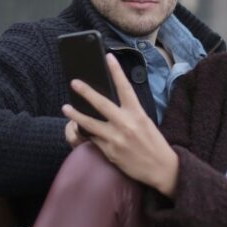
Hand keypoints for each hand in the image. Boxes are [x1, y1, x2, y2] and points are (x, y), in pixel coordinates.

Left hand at [62, 54, 178, 196]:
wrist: (161, 169)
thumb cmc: (154, 144)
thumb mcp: (145, 123)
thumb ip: (130, 113)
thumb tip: (112, 105)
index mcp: (137, 114)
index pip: (125, 88)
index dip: (116, 71)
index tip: (109, 58)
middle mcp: (125, 124)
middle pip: (101, 104)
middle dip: (86, 92)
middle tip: (74, 82)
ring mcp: (116, 139)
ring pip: (90, 124)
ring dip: (76, 115)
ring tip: (65, 108)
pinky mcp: (110, 152)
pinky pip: (93, 140)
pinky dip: (87, 134)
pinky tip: (79, 129)